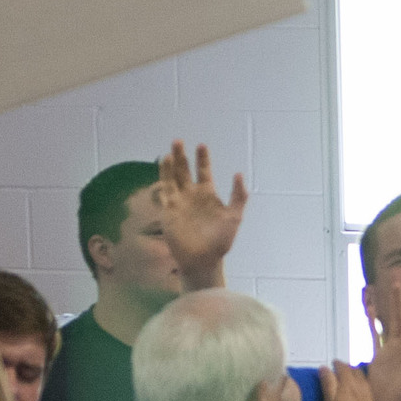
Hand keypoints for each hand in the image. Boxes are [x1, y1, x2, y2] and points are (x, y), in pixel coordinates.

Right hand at [159, 142, 247, 283]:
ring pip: (172, 178)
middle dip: (182, 156)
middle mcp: (192, 195)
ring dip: (170, 165)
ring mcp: (179, 202)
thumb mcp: (234, 217)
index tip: (201, 145)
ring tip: (170, 151)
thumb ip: (238, 196)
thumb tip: (238, 173)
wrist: (204, 260)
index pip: (204, 171)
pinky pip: (164, 192)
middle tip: (178, 141)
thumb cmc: (221, 241)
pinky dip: (163, 179)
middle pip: (184, 170)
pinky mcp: (169, 211)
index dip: (202, 159)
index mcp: (208, 194)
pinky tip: (162, 170)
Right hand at [318, 363, 390, 400]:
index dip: (337, 364)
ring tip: (351, 375)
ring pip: (363, 377)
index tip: (333, 362)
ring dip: (356, 374)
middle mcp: (360, 384)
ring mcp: (369, 392)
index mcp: (348, 382)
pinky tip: (361, 388)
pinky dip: (362, 383)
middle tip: (342, 368)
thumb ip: (328, 384)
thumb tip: (323, 367)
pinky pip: (367, 386)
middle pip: (355, 370)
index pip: (342, 367)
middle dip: (347, 367)